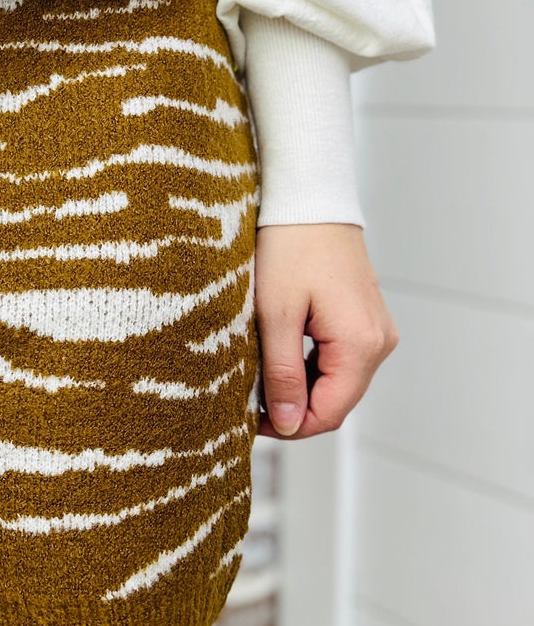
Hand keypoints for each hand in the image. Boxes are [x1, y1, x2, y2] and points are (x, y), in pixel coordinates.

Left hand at [253, 223, 398, 438]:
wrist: (310, 199)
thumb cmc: (290, 246)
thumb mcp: (275, 314)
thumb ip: (282, 374)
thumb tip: (286, 423)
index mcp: (361, 344)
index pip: (329, 413)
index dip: (289, 426)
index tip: (249, 420)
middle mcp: (379, 342)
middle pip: (336, 401)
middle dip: (292, 408)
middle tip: (247, 399)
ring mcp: (375, 331)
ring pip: (336, 383)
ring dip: (299, 388)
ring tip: (259, 376)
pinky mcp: (365, 321)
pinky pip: (339, 360)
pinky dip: (309, 368)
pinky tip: (279, 356)